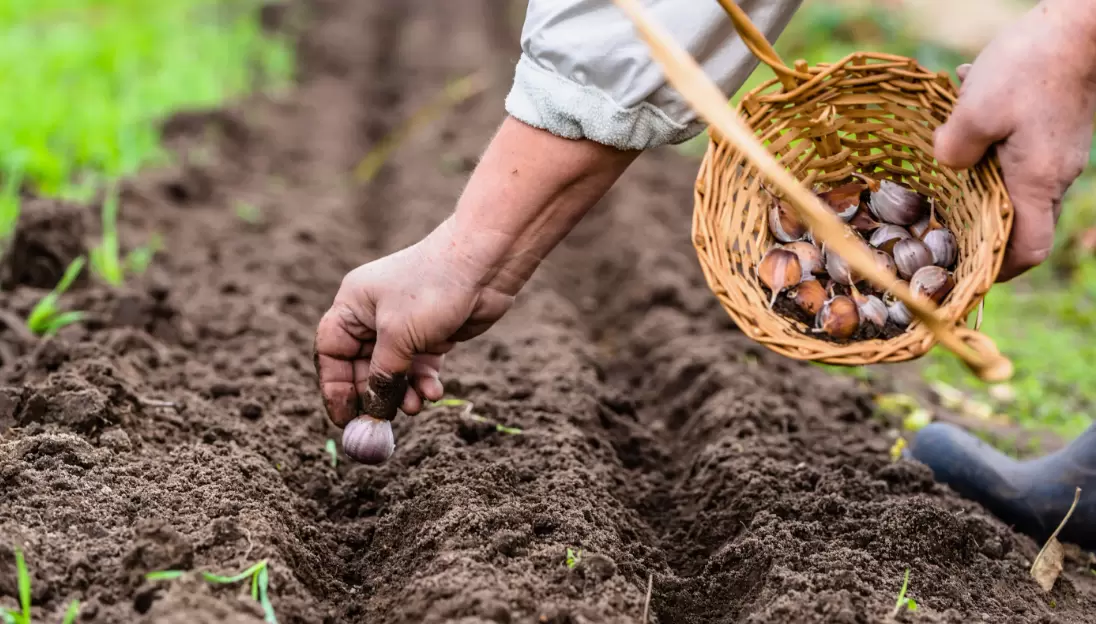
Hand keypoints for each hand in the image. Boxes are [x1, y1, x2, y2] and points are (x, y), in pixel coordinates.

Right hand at [313, 117, 636, 462]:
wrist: (485, 264)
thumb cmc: (433, 289)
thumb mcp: (399, 337)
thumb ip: (383, 376)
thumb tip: (373, 411)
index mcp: (353, 305)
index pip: (331, 352)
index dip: (335, 387)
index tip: (344, 418)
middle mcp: (373, 314)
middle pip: (362, 366)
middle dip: (375, 394)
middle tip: (383, 423)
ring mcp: (403, 324)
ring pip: (394, 371)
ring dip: (402, 392)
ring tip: (416, 405)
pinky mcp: (430, 333)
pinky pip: (418, 366)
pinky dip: (423, 381)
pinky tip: (434, 392)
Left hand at [933, 0, 1095, 280]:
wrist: (1082, 22)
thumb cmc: (1031, 66)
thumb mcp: (975, 111)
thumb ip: (953, 149)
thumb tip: (945, 165)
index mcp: (1037, 182)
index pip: (1028, 250)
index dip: (1000, 269)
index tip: (968, 270)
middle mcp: (1055, 175)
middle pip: (1019, 221)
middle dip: (981, 225)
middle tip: (941, 222)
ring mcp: (1059, 152)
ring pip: (1014, 181)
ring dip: (979, 174)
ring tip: (948, 151)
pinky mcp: (1056, 129)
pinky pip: (1019, 149)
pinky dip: (991, 141)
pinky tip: (966, 106)